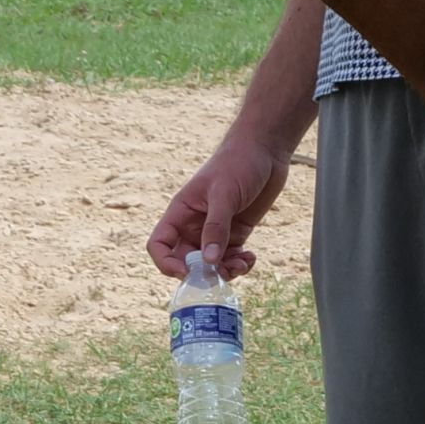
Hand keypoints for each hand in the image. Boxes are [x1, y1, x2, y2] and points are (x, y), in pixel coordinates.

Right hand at [147, 130, 292, 279]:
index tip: (187, 273)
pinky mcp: (236, 232)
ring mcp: (215, 230)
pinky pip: (231, 258)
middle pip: (186, 260)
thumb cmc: (238, 163)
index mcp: (181, 212)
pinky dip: (240, 264)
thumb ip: (216, 227)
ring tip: (243, 264)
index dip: (166, 262)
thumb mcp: (224, 194)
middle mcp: (194, 224)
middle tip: (223, 273)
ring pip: (211, 264)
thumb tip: (209, 261)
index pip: (159, 244)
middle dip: (202, 273)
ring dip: (225, 271)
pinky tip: (251, 257)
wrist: (265, 150)